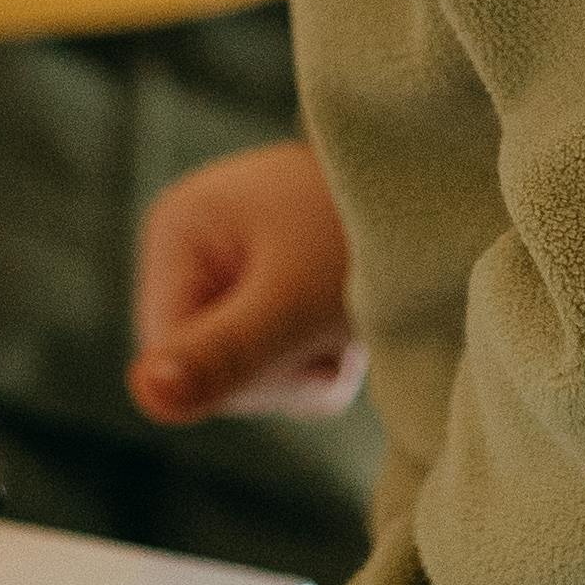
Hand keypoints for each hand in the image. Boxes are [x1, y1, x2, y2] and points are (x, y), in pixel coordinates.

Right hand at [130, 137, 360, 424]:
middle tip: (335, 329)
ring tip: (347, 318)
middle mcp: (190, 248)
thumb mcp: (296, 304)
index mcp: (176, 231)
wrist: (442, 191)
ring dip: (305, 368)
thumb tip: (143, 393)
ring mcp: (226, 268)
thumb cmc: (365, 234)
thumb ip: (223, 353)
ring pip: (245, 374)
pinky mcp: (263, 288)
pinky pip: (275, 363)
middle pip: (206, 368)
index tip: (300, 343)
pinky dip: (319, 361)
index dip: (236, 374)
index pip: (169, 355)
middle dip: (278, 370)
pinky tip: (347, 324)